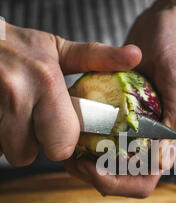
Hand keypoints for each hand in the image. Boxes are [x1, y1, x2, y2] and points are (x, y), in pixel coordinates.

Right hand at [0, 23, 140, 165]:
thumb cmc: (18, 47)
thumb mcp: (58, 48)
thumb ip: (98, 57)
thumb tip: (135, 56)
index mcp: (47, 82)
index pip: (62, 144)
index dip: (61, 143)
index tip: (58, 130)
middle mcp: (17, 95)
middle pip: (27, 155)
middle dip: (32, 146)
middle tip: (32, 125)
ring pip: (6, 152)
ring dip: (11, 141)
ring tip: (14, 116)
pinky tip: (1, 115)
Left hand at [68, 5, 175, 197]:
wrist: (168, 23)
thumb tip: (163, 163)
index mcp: (168, 139)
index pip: (143, 180)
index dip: (117, 182)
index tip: (91, 166)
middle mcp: (151, 140)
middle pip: (122, 178)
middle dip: (96, 177)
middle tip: (72, 162)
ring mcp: (135, 129)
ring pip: (108, 162)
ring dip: (87, 163)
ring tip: (68, 150)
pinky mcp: (122, 115)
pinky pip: (102, 138)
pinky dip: (86, 140)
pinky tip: (71, 128)